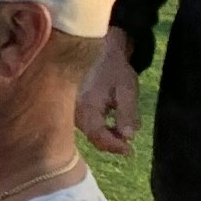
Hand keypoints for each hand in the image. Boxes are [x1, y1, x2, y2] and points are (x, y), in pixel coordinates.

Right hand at [76, 36, 140, 154]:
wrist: (97, 50)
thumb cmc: (114, 69)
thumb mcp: (127, 89)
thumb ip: (127, 113)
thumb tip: (128, 137)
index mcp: (87, 106)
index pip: (98, 136)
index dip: (114, 146)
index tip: (130, 150)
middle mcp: (73, 111)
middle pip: (92, 137)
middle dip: (111, 143)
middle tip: (128, 145)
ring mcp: (70, 110)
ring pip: (88, 132)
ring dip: (105, 136)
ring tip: (120, 131)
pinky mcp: (71, 109)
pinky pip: (84, 125)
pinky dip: (98, 129)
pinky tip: (110, 124)